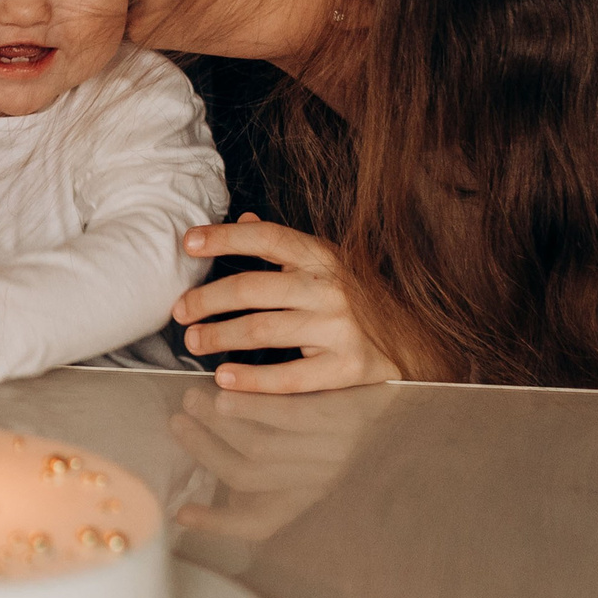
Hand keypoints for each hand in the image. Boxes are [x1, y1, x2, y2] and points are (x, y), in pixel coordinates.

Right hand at [168, 382, 390, 539]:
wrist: (417, 399)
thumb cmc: (356, 426)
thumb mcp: (319, 460)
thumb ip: (276, 469)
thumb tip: (218, 473)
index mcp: (313, 496)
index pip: (260, 524)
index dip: (218, 524)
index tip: (181, 512)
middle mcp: (321, 480)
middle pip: (247, 477)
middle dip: (203, 451)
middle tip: (177, 424)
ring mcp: (332, 450)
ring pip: (259, 448)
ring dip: (216, 426)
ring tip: (192, 400)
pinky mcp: (342, 416)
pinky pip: (285, 414)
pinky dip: (248, 405)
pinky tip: (224, 389)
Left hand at [170, 214, 396, 392]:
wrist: (418, 342)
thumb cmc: (363, 299)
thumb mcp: (329, 264)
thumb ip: (284, 247)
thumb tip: (240, 219)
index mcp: (324, 257)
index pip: (267, 238)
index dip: (224, 237)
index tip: (188, 243)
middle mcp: (331, 288)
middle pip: (252, 288)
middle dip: (207, 299)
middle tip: (180, 310)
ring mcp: (339, 329)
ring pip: (263, 330)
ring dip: (219, 336)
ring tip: (194, 340)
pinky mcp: (346, 368)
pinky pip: (289, 376)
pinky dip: (252, 379)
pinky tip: (225, 376)